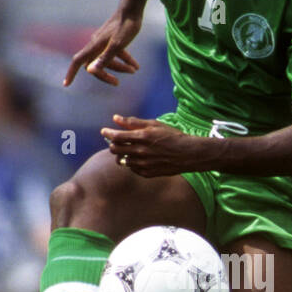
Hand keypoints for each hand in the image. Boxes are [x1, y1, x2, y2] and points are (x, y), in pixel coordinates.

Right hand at [63, 12, 141, 86]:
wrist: (132, 8)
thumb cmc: (126, 26)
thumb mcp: (117, 45)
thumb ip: (104, 58)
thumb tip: (89, 71)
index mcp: (94, 46)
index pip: (78, 61)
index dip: (71, 73)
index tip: (66, 84)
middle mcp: (96, 44)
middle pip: (94, 64)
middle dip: (105, 75)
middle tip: (117, 83)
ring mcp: (104, 41)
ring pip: (107, 59)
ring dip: (119, 67)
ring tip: (134, 70)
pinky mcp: (112, 39)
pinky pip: (115, 52)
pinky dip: (124, 60)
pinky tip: (136, 65)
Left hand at [100, 116, 215, 176]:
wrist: (187, 154)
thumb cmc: (172, 136)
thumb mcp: (154, 125)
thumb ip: (133, 122)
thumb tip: (116, 118)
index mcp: (142, 137)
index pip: (117, 136)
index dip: (108, 133)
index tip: (104, 131)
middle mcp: (140, 152)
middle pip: (115, 150)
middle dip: (112, 144)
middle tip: (115, 141)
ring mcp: (143, 164)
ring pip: (122, 160)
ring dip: (121, 154)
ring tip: (128, 150)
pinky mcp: (146, 173)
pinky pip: (132, 169)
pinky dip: (132, 163)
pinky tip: (138, 158)